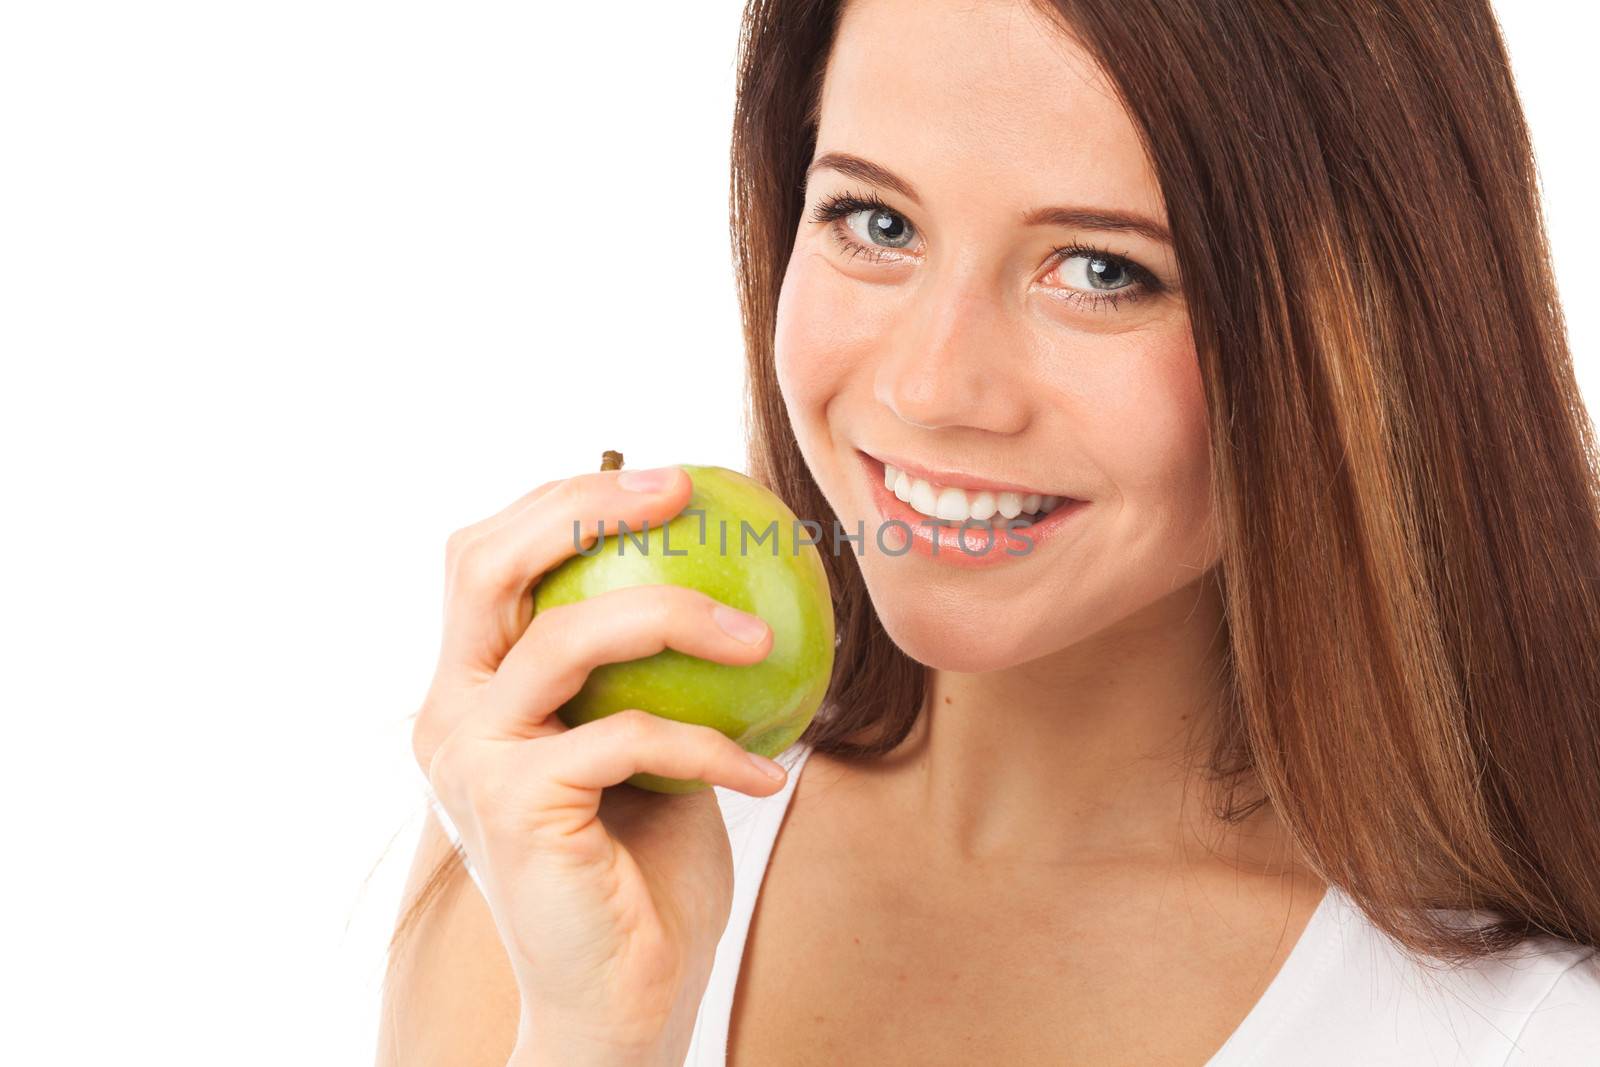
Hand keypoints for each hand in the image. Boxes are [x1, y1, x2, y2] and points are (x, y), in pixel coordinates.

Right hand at [414, 466, 789, 1064]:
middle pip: (487, 563)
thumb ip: (649, 672)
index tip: (669, 481)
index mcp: (469, 688)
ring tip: (761, 640)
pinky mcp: (514, 803)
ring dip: (678, 618)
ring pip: (568, 637)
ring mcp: (470, 756)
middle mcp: (447, 712)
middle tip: (686, 490)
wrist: (618, 997)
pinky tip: (768, 773)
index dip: (564, 500)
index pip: (488, 559)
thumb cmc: (642, 872)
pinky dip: (711, 747)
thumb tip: (728, 571)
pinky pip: (630, 736)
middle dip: (585, 505)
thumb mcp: (647, 746)